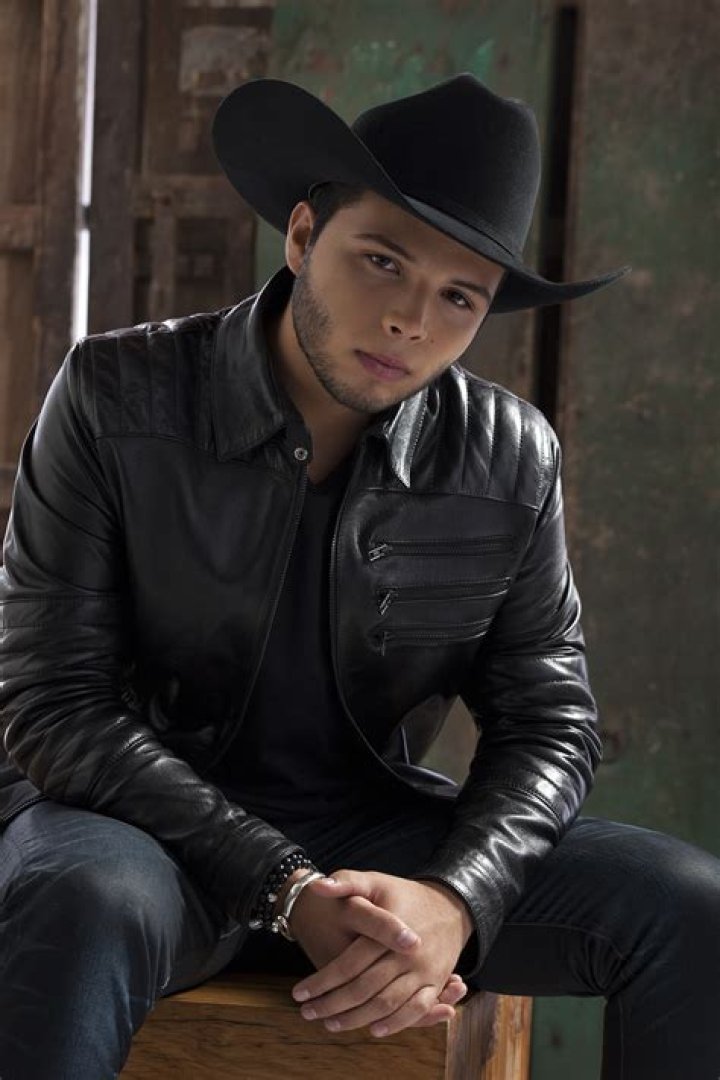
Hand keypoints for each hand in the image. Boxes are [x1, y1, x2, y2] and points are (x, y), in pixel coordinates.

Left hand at [291, 870, 473, 1037]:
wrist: (450, 906)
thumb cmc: (404, 895)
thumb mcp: (375, 881)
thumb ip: (346, 882)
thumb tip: (317, 887)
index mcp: (390, 930)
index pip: (349, 963)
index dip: (322, 981)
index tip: (299, 993)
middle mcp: (408, 955)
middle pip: (365, 988)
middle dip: (333, 1004)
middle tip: (307, 1013)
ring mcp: (424, 971)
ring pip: (386, 1004)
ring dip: (357, 1019)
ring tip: (331, 1024)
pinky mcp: (436, 982)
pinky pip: (417, 1010)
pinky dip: (395, 1023)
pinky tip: (373, 1029)